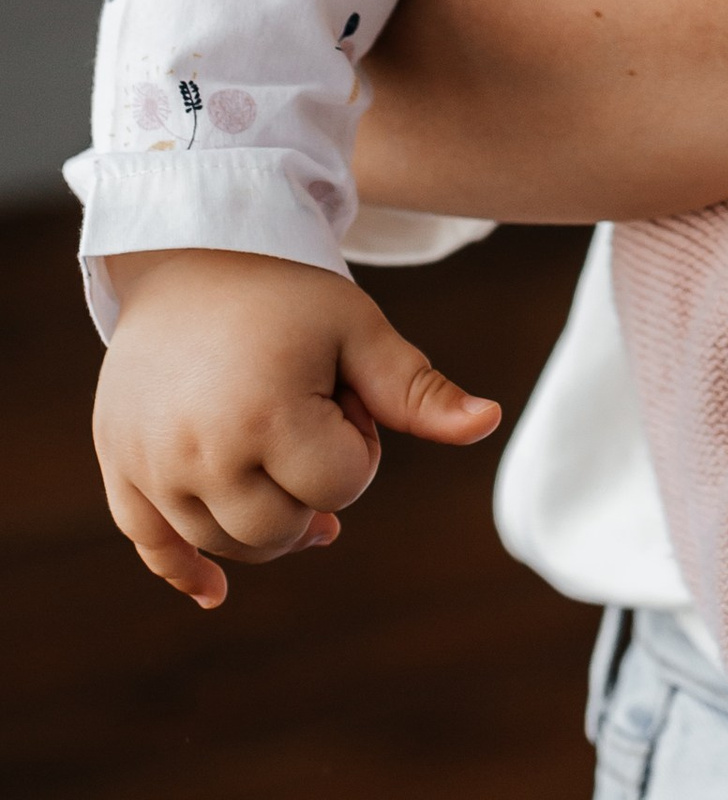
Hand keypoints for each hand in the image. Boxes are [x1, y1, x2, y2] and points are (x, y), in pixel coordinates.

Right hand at [93, 246, 500, 606]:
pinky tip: (214, 591)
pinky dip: (187, 569)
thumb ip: (418, 389)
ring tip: (270, 443)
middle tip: (306, 415)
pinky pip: (154, 548)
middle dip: (312, 487)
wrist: (188, 255)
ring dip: (263, 516)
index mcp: (267, 415)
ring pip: (226, 545)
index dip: (358, 448)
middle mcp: (201, 453)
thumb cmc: (286, 292)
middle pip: (283, 532)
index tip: (341, 396)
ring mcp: (152, 466)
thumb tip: (489, 422)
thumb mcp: (358, 328)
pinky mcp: (120, 469)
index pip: (341, 489)